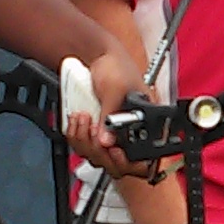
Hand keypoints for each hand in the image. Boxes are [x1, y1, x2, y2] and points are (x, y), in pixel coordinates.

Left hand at [57, 48, 139, 165]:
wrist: (97, 57)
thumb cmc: (116, 67)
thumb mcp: (115, 89)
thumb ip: (111, 116)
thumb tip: (108, 141)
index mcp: (148, 128)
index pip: (143, 162)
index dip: (127, 162)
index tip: (113, 150)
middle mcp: (131, 137)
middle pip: (116, 166)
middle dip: (98, 148)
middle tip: (93, 128)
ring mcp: (112, 137)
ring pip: (97, 159)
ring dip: (84, 140)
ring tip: (82, 117)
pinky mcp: (96, 134)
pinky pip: (84, 147)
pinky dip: (76, 136)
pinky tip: (77, 119)